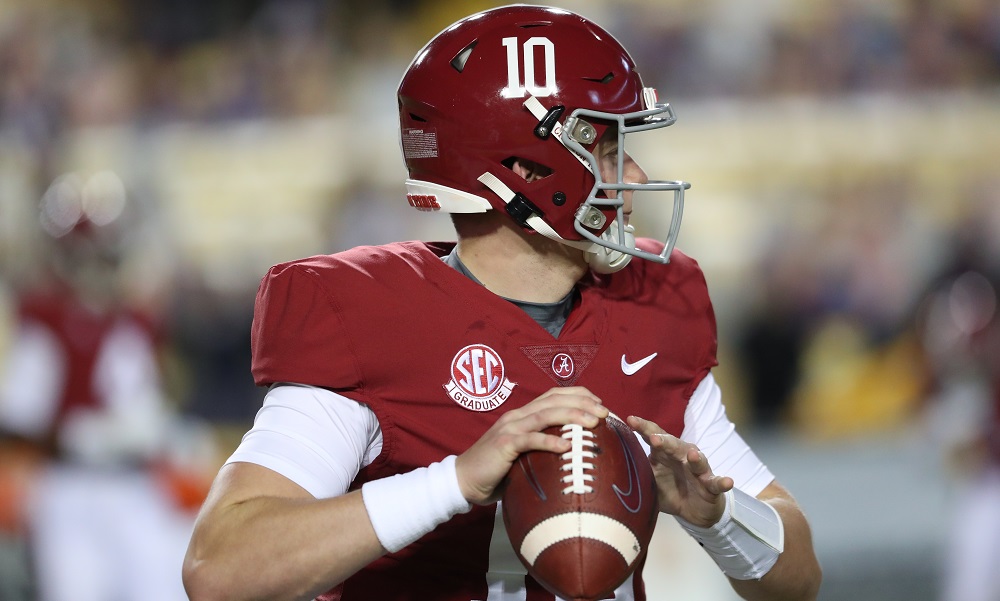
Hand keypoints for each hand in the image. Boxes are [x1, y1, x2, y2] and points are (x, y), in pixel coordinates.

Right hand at [456, 387, 608, 504]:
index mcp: (523, 414)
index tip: (600, 403)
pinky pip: (530, 440)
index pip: (554, 394)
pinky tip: (567, 445)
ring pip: (545, 414)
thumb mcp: (523, 453)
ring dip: (573, 416)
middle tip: (605, 412)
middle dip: (583, 402)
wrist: (464, 479)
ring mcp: (510, 429)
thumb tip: (573, 453)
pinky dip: (549, 441)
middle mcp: (518, 416)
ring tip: (594, 422)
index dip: (579, 394)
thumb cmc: (497, 470)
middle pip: (554, 400)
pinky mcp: (504, 445)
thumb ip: (542, 447)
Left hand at [627, 415, 733, 526]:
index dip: (642, 427)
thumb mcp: (649, 481)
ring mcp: (698, 470)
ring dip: (696, 458)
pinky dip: (722, 482)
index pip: (652, 436)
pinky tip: (727, 481)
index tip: (630, 419)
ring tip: (693, 454)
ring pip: (698, 461)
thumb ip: (633, 472)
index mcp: (664, 454)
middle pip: (674, 445)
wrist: (694, 510)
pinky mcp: (711, 486)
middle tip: (654, 438)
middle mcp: (682, 456)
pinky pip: (717, 483)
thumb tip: (605, 468)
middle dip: (665, 441)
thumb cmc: (669, 490)